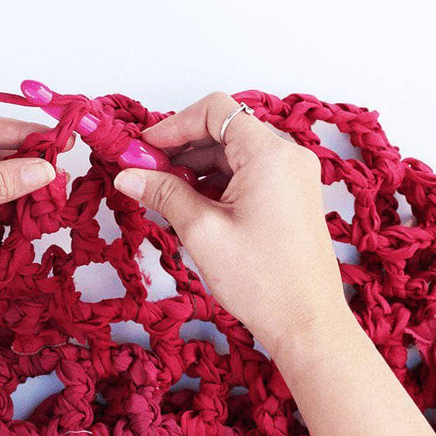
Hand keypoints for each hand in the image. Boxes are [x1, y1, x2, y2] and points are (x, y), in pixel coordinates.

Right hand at [113, 92, 349, 358]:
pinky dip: (215, 182)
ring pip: (232, 154)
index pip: (215, 111)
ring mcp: (291, 177)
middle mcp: (287, 157)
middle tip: (145, 172)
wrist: (307, 324)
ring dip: (195, 167)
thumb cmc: (263, 281)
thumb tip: (128, 175)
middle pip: (223, 130)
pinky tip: (189, 205)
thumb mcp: (201, 231)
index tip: (145, 147)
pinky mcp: (289, 196)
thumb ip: (163, 193)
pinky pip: (246, 173)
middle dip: (181, 148)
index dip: (174, 124)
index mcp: (270, 154)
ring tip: (163, 193)